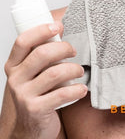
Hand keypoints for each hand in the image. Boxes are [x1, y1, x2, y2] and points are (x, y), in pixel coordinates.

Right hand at [4, 22, 87, 138]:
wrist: (29, 126)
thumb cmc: (37, 92)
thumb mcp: (33, 71)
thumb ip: (42, 52)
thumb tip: (60, 25)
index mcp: (14, 65)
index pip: (23, 41)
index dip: (41, 30)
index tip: (58, 26)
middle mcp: (16, 79)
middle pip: (42, 54)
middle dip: (64, 48)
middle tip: (73, 52)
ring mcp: (24, 95)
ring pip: (55, 72)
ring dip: (74, 69)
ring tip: (80, 71)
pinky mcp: (36, 109)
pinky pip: (62, 94)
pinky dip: (77, 89)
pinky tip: (82, 88)